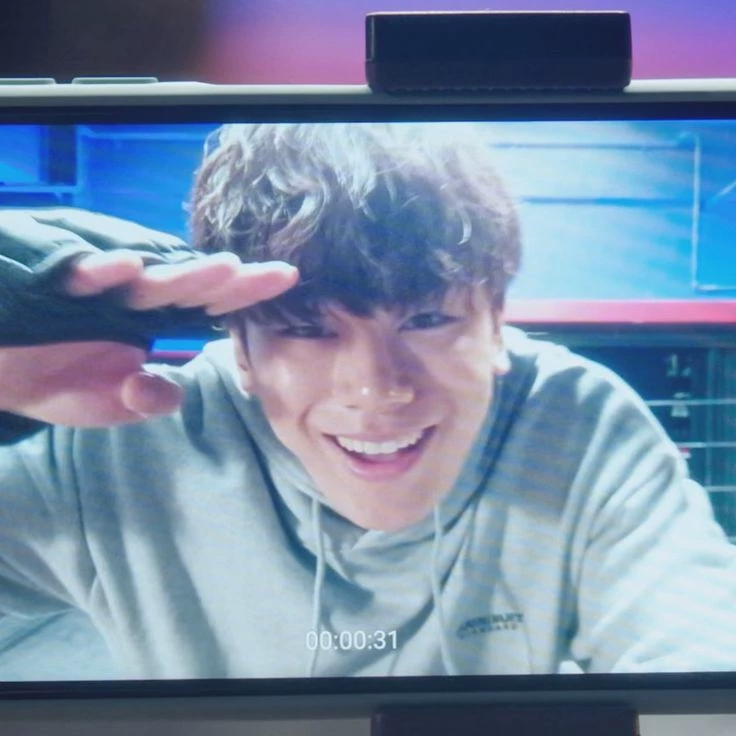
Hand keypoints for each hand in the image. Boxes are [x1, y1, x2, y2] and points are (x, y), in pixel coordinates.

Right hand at [0, 209, 297, 426]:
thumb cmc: (52, 379)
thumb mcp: (110, 403)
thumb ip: (148, 399)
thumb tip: (167, 394)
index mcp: (148, 316)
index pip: (205, 301)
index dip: (243, 292)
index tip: (287, 280)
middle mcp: (127, 294)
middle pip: (185, 283)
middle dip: (227, 281)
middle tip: (270, 274)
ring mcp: (93, 283)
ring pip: (143, 274)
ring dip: (182, 273)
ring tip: (224, 269)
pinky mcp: (48, 278)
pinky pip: (75, 272)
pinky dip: (99, 271)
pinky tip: (129, 269)